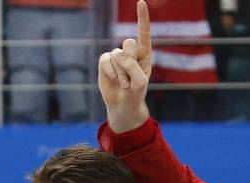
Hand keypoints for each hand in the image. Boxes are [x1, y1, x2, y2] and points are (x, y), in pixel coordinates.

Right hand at [98, 0, 151, 133]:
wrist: (123, 105)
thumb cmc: (135, 93)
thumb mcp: (140, 81)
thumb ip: (132, 66)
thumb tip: (117, 55)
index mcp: (143, 53)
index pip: (143, 32)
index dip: (142, 17)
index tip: (140, 2)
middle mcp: (130, 52)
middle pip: (129, 44)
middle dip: (130, 63)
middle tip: (131, 80)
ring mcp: (117, 56)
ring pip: (117, 56)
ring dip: (121, 74)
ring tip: (124, 84)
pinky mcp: (105, 62)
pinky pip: (106, 61)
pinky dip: (110, 73)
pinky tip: (114, 80)